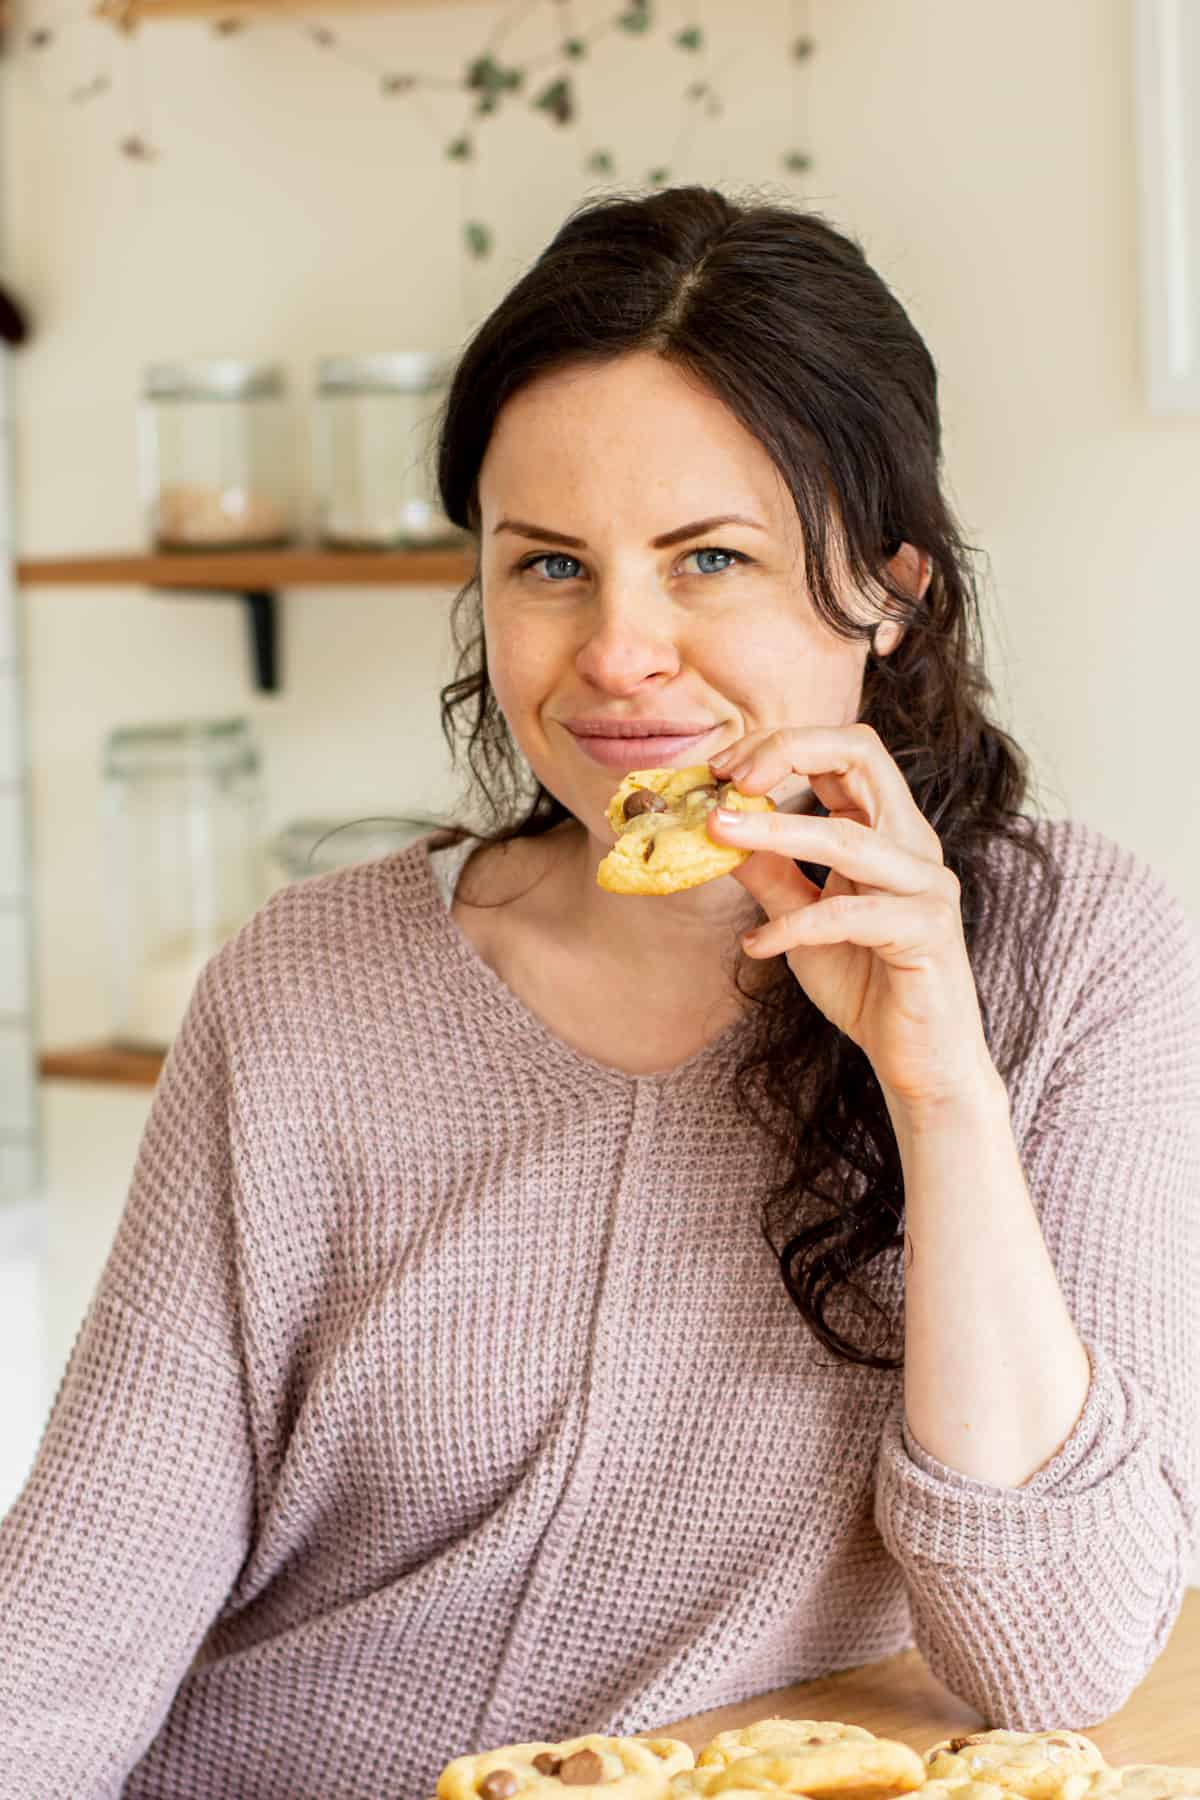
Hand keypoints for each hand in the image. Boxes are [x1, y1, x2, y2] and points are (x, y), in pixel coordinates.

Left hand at [706, 723, 997, 1118]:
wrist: (919, 1059)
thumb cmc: (868, 983)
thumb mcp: (801, 918)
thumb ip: (768, 873)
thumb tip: (711, 832)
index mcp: (888, 829)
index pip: (845, 749)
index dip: (781, 744)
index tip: (723, 767)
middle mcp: (913, 844)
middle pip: (861, 755)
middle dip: (787, 751)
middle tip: (727, 776)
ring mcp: (927, 885)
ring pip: (847, 836)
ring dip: (773, 829)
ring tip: (715, 834)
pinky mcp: (926, 932)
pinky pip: (849, 915)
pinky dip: (793, 928)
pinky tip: (755, 948)